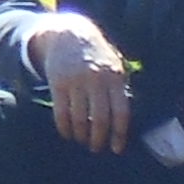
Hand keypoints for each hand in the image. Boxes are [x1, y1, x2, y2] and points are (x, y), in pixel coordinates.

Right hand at [26, 15, 130, 154]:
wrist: (69, 34)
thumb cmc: (97, 56)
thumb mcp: (115, 66)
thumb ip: (120, 90)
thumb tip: (126, 123)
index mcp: (115, 77)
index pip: (121, 112)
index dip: (119, 134)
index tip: (117, 149)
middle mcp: (96, 80)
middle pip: (99, 119)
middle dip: (98, 139)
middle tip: (96, 149)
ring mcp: (76, 81)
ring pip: (80, 119)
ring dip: (81, 136)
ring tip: (82, 141)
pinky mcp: (58, 83)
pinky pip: (61, 113)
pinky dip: (64, 128)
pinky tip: (67, 134)